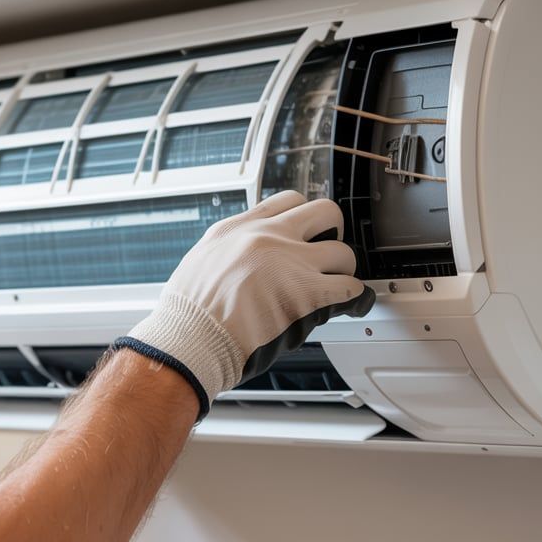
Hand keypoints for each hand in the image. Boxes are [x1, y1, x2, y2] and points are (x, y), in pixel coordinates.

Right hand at [114, 191, 373, 417]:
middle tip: (327, 252)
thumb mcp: (200, 262)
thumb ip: (228, 252)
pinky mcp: (307, 293)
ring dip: (343, 270)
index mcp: (237, 228)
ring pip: (343, 252)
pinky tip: (352, 303)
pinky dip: (354, 298)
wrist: (190, 340)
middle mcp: (267, 237)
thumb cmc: (187, 315)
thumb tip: (241, 258)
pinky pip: (350, 288)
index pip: (287, 201)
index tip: (307, 230)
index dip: (303, 217)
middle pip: (324, 212)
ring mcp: (290, 262)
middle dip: (332, 232)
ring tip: (336, 285)